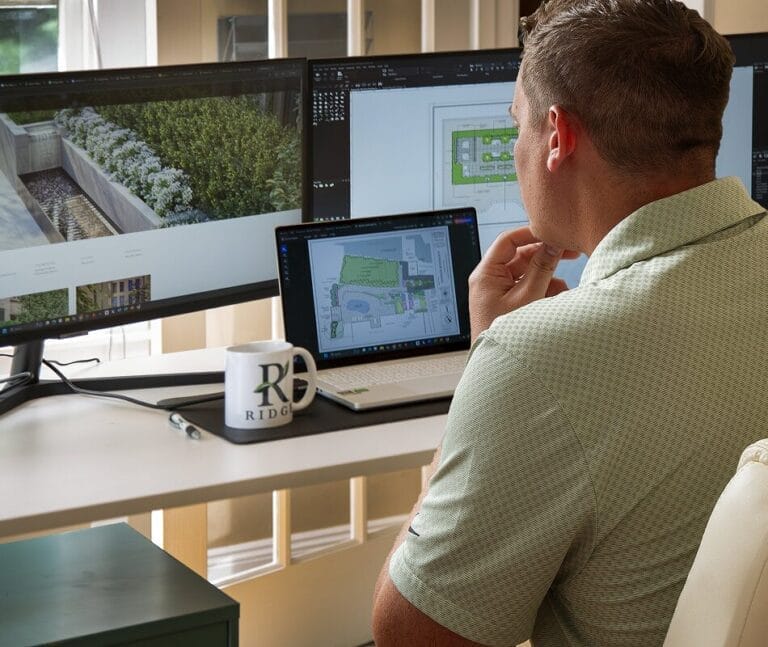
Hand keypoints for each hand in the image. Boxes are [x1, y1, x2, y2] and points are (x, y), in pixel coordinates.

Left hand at [468, 227, 578, 341]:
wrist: (498, 368)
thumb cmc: (504, 336)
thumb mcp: (528, 298)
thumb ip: (542, 268)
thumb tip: (552, 244)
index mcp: (486, 275)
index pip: (508, 241)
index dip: (531, 234)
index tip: (553, 233)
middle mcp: (490, 280)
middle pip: (520, 257)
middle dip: (545, 257)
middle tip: (570, 252)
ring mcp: (499, 292)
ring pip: (528, 274)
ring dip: (548, 279)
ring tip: (563, 291)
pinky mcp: (508, 304)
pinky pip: (528, 289)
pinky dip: (544, 293)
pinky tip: (557, 302)